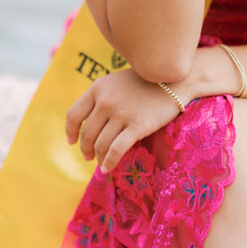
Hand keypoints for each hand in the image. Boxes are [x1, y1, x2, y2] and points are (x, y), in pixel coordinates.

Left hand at [65, 67, 184, 172]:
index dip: (71, 131)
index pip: (74, 114)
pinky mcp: (137, 126)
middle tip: (88, 157)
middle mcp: (106, 100)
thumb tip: (87, 123)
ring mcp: (121, 113)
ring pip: (100, 144)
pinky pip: (116, 150)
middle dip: (85, 149)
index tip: (72, 141)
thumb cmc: (146, 81)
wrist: (175, 79)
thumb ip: (102, 97)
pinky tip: (108, 168)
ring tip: (101, 164)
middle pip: (87, 133)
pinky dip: (109, 162)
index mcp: (99, 88)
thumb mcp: (118, 82)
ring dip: (98, 158)